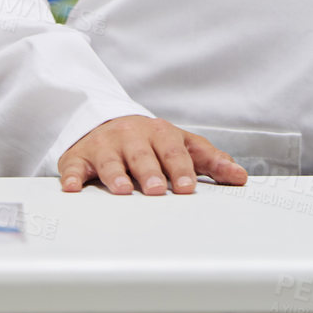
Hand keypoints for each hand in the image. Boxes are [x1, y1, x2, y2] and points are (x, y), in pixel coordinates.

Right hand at [58, 115, 248, 194]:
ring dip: (115, 174)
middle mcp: (131, 137)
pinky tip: (73, 188)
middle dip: (149, 172)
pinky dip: (72, 177)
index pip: (173, 151)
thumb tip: (240, 177)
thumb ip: (210, 160)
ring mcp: (104, 146)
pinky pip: (74, 166)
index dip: (180, 169)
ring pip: (110, 160)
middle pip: (142, 155)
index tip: (187, 188)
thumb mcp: (181, 144)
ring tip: (122, 191)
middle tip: (156, 191)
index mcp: (159, 134)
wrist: (106, 122)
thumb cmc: (150, 141)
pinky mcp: (79, 157)